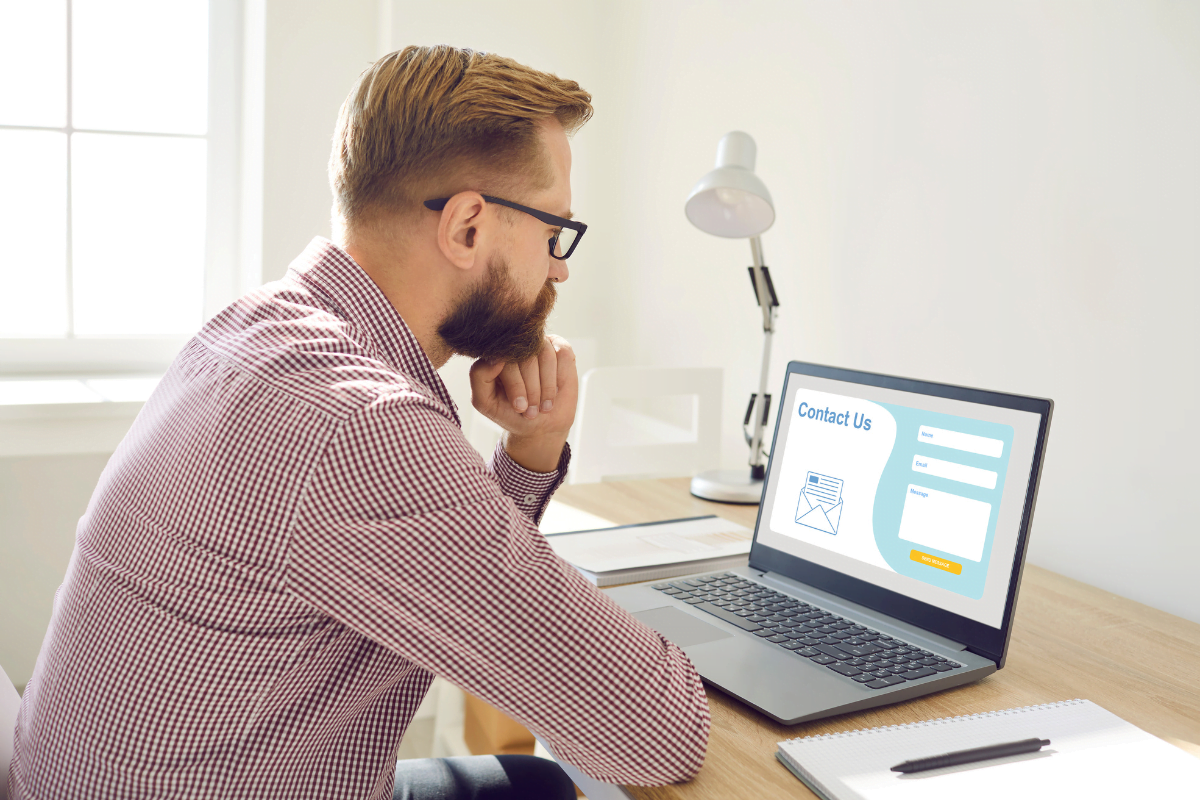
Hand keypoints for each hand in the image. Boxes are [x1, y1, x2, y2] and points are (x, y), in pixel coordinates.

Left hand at [469, 334, 577, 471]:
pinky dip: (559, 378)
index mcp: (495, 352)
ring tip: (543, 406)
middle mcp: (517, 344)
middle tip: (531, 411)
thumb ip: (479, 376)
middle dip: (532, 389)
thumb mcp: (485, 401)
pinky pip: (562, 354)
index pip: (504, 356)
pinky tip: (554, 392)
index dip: (515, 383)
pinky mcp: (560, 347)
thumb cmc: (510, 412)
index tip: (519, 407)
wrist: (540, 425)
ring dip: (546, 386)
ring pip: (545, 354)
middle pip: (526, 356)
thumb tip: (495, 357)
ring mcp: (539, 343)